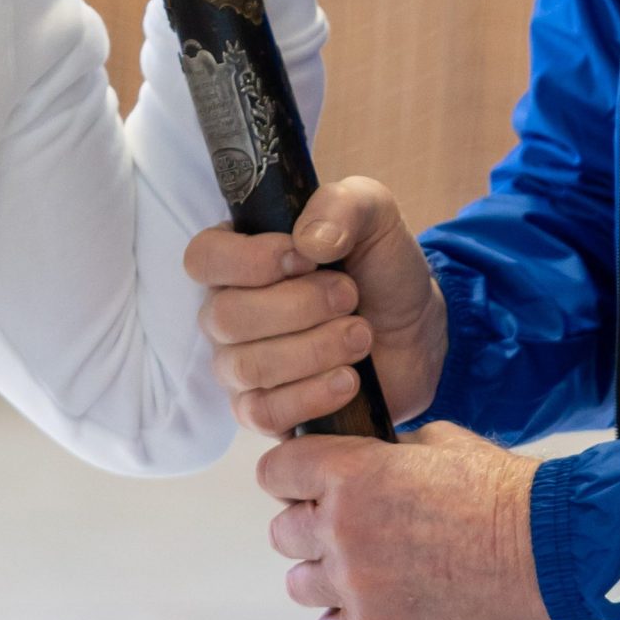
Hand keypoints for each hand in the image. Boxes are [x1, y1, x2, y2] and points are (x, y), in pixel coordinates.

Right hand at [186, 176, 448, 430]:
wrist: (416, 329)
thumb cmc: (380, 266)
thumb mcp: (372, 214)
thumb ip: (341, 206)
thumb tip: (307, 241)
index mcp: (240, 256)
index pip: (203, 258)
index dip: (249, 261)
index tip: (306, 259)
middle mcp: (228, 311)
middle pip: (225, 317)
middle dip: (298, 307)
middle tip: (350, 296)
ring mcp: (241, 365)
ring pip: (248, 366)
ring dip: (314, 349)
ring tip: (361, 335)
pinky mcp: (265, 410)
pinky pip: (264, 413)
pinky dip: (311, 396)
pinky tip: (349, 379)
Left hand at [258, 422, 547, 619]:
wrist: (545, 547)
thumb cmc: (496, 485)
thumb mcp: (433, 441)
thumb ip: (382, 452)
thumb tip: (360, 456)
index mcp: (351, 470)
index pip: (274, 471)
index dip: (291, 475)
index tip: (309, 481)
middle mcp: (342, 525)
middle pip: (282, 531)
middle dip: (310, 526)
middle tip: (347, 527)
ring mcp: (357, 582)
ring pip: (298, 583)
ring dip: (324, 575)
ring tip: (363, 568)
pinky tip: (367, 607)